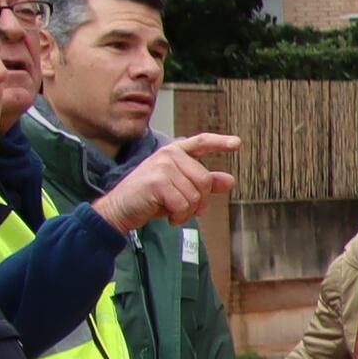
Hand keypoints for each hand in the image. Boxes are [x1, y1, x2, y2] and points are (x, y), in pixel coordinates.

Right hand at [99, 133, 240, 233]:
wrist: (120, 209)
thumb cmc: (150, 198)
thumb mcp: (179, 188)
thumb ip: (203, 183)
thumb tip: (230, 181)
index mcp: (175, 152)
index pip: (201, 142)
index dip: (220, 142)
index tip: (237, 143)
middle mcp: (169, 154)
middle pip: (205, 180)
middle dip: (199, 201)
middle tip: (185, 209)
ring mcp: (163, 166)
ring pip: (195, 195)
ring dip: (187, 212)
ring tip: (173, 212)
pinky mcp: (157, 182)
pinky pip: (184, 204)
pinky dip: (180, 216)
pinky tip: (169, 216)